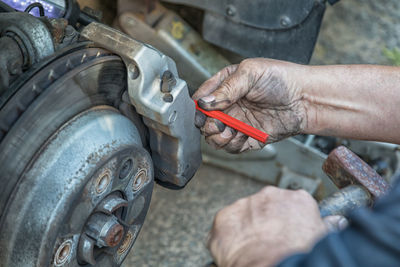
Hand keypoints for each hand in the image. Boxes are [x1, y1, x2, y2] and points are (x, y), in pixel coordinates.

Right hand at [193, 58, 308, 152]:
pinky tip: (242, 136)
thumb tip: (205, 103)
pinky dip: (233, 145)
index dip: (199, 108)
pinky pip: (232, 147)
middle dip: (208, 125)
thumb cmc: (281, 79)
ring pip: (215, 137)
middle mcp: (229, 106)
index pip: (202, 99)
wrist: (305, 99)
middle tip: (219, 124)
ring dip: (219, 138)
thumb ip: (226, 88)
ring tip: (230, 132)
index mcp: (225, 86)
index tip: (204, 111)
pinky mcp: (249, 137)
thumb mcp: (250, 73)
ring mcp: (238, 122)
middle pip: (205, 122)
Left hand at [207, 187, 327, 266]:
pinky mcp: (225, 217)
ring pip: (246, 215)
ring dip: (249, 228)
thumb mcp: (322, 240)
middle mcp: (270, 196)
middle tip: (271, 243)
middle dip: (268, 222)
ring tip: (255, 250)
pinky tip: (239, 251)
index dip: (290, 222)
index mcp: (297, 199)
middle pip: (268, 207)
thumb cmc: (297, 257)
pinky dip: (230, 237)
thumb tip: (336, 222)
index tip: (289, 233)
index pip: (294, 206)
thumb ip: (327, 225)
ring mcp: (245, 205)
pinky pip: (227, 226)